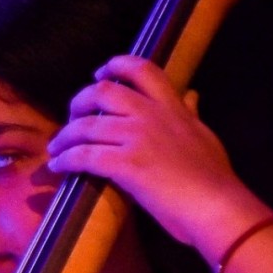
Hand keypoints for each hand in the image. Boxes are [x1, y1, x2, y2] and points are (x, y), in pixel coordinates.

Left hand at [47, 55, 264, 259]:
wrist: (217, 206)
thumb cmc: (215, 180)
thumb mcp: (205, 137)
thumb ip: (191, 115)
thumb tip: (191, 96)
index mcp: (171, 107)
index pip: (142, 69)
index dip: (115, 66)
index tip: (100, 74)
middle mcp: (150, 115)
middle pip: (102, 93)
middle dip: (80, 101)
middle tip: (72, 117)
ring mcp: (136, 138)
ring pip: (87, 126)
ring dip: (65, 137)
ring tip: (55, 148)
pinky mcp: (125, 164)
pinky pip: (84, 156)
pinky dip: (66, 160)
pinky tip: (57, 167)